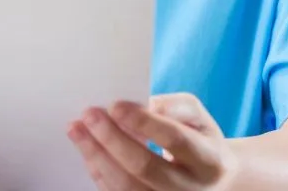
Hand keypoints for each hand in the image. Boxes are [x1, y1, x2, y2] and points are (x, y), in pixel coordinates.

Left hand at [69, 93, 235, 190]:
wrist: (211, 181)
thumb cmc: (198, 141)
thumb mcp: (198, 118)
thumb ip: (174, 107)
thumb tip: (142, 106)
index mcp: (207, 160)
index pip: (175, 140)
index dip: (144, 122)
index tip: (115, 105)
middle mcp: (189, 188)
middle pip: (146, 167)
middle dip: (112, 139)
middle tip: (89, 115)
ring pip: (126, 186)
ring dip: (96, 156)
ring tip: (76, 130)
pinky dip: (98, 171)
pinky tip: (87, 150)